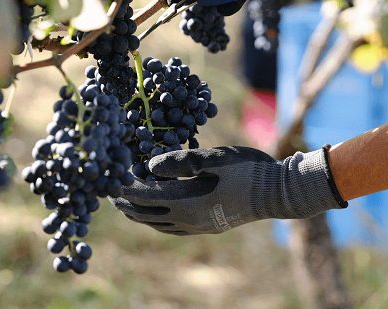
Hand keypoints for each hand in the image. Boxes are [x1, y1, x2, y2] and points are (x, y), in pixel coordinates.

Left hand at [110, 145, 346, 235]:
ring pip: (157, 225)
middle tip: (107, 191)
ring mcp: (198, 227)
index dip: (123, 187)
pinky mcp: (208, 227)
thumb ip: (182, 161)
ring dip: (138, 214)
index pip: (144, 196)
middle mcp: (188, 220)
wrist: (280, 193)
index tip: (107, 177)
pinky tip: (157, 215)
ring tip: (124, 205)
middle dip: (124, 203)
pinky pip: (172, 228)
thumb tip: (149, 165)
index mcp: (187, 203)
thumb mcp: (216, 158)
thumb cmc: (250, 169)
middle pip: (146, 214)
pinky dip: (156, 221)